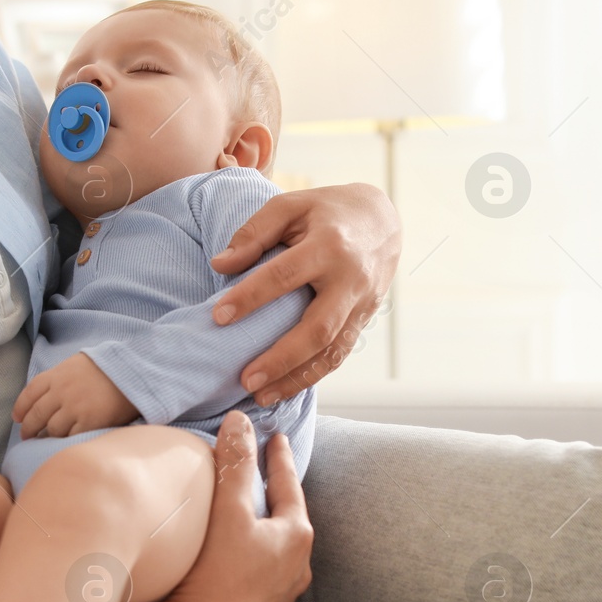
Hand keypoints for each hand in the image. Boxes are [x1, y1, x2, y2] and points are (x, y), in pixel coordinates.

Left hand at [13, 353, 138, 438]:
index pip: (29, 393)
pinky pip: (70, 437)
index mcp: (57, 375)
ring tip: (47, 441)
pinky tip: (66, 443)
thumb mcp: (79, 364)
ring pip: (51, 429)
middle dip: (29, 428)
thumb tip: (47, 393)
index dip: (20, 408)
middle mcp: (61, 392)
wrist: (134, 373)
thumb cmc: (109, 368)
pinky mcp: (89, 422)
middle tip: (27, 436)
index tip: (18, 418)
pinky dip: (66, 441)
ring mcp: (74, 408)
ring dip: (48, 436)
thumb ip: (60, 377)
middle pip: (36, 415)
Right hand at [63, 411, 312, 601]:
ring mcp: (280, 601)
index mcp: (294, 538)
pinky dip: (251, 572)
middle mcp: (296, 571)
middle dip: (276, 501)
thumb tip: (240, 421)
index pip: (288, 485)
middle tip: (263, 480)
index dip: (279, 458)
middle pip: (287, 523)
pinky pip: (260, 587)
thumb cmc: (217, 577)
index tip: (276, 438)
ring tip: (248, 528)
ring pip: (276, 559)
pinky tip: (234, 574)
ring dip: (265, 541)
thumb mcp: (227, 512)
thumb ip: (235, 464)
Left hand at [210, 182, 401, 405]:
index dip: (250, 297)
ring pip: (331, 351)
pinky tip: (284, 387)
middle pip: (316, 328)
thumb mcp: (290, 206)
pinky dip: (312, 375)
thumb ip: (254, 233)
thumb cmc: (326, 211)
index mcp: (329, 245)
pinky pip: (340, 354)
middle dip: (280, 358)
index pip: (284, 276)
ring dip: (296, 378)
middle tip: (244, 379)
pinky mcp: (364, 319)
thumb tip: (220, 266)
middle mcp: (350, 279)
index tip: (218, 317)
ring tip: (260, 395)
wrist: (382, 220)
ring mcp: (362, 304)